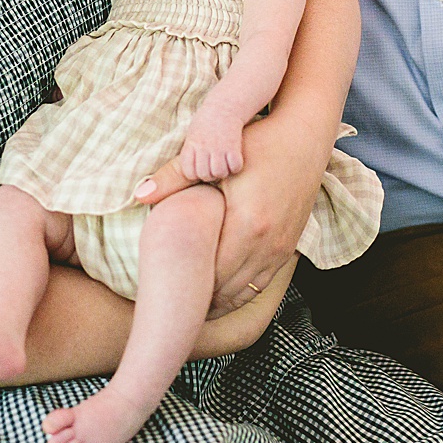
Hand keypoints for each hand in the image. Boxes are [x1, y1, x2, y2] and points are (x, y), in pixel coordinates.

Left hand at [139, 111, 324, 316]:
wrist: (304, 137)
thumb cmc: (259, 143)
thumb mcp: (216, 160)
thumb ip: (175, 177)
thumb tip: (139, 193)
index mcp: (247, 225)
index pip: (212, 274)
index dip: (189, 287)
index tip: (166, 292)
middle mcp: (268, 243)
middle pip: (229, 289)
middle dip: (203, 299)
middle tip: (174, 306)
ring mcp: (282, 247)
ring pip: (248, 291)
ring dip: (222, 300)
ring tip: (195, 304)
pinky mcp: (289, 246)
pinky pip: (264, 282)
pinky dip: (242, 291)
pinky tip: (223, 291)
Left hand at [179, 110, 243, 180]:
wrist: (224, 107)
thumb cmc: (207, 122)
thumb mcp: (192, 134)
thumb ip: (190, 151)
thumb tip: (189, 171)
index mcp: (192, 144)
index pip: (188, 172)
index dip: (194, 174)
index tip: (199, 169)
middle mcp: (204, 147)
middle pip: (204, 174)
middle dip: (210, 175)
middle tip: (214, 167)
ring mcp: (219, 147)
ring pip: (219, 173)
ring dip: (223, 172)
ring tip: (224, 164)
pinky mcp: (233, 146)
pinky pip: (235, 167)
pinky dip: (235, 167)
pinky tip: (234, 160)